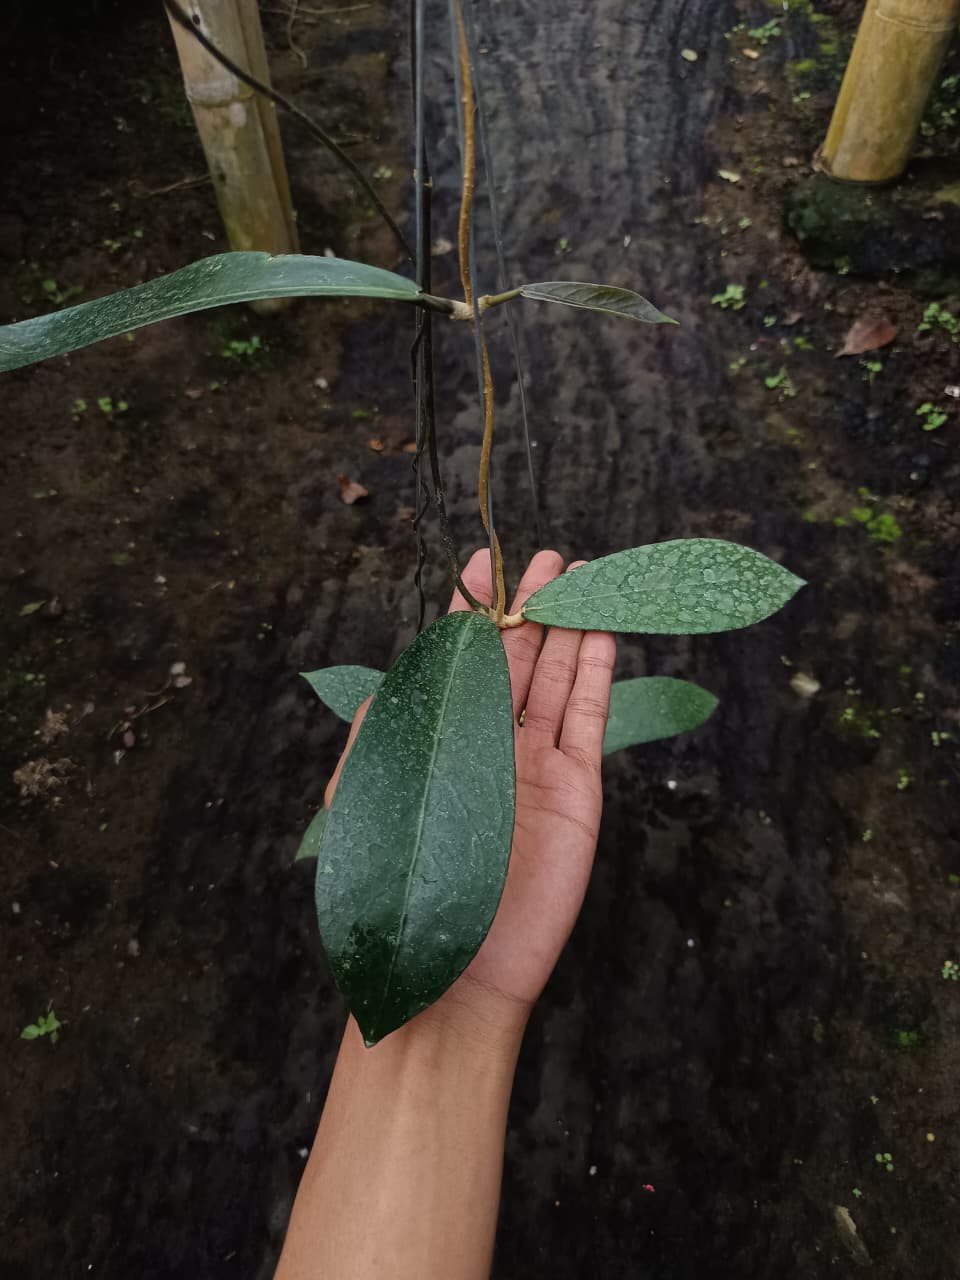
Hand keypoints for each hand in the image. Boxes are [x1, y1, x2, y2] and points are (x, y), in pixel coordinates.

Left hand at [325, 549, 615, 1039]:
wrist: (458, 975)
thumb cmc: (402, 899)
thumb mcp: (372, 810)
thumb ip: (382, 743)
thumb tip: (383, 685)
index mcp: (435, 744)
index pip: (455, 662)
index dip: (470, 612)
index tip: (481, 565)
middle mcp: (486, 745)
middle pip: (513, 659)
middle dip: (528, 606)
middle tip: (546, 558)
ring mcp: (534, 765)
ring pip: (554, 678)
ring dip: (568, 627)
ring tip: (581, 577)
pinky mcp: (576, 788)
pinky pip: (587, 717)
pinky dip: (595, 673)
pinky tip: (601, 632)